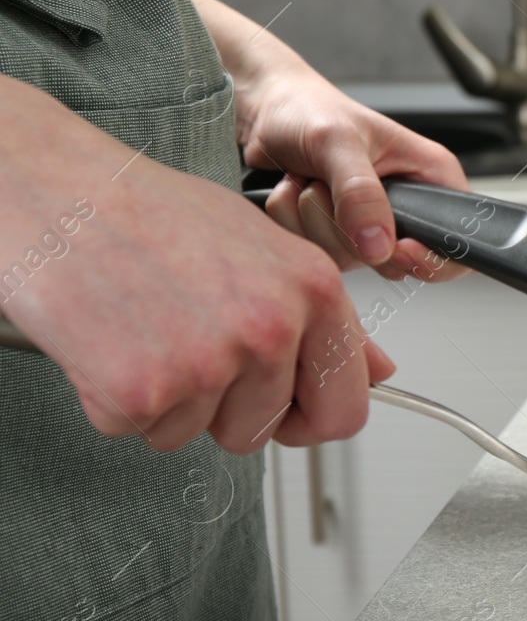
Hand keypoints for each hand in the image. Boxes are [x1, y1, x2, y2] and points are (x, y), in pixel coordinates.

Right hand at [0, 78, 392, 452]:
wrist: (54, 186)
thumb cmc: (150, 212)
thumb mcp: (261, 247)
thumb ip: (325, 318)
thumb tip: (378, 372)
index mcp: (314, 289)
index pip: (346, 407)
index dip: (308, 420)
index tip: (284, 412)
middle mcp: (271, 327)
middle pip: (264, 431)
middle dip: (226, 410)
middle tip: (186, 346)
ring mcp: (208, 363)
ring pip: (196, 434)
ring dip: (167, 399)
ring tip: (145, 326)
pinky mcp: (140, 391)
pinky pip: (137, 431)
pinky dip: (114, 399)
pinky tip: (107, 338)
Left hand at [240, 64, 471, 282]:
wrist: (267, 112)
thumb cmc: (310, 109)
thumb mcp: (338, 140)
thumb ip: (359, 193)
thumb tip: (377, 243)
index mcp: (429, 179)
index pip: (456, 242)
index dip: (433, 258)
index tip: (396, 248)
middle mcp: (404, 208)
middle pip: (394, 261)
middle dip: (350, 230)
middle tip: (333, 186)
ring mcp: (369, 227)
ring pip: (350, 260)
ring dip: (314, 222)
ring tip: (311, 180)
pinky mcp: (338, 236)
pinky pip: (317, 256)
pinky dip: (295, 226)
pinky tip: (296, 193)